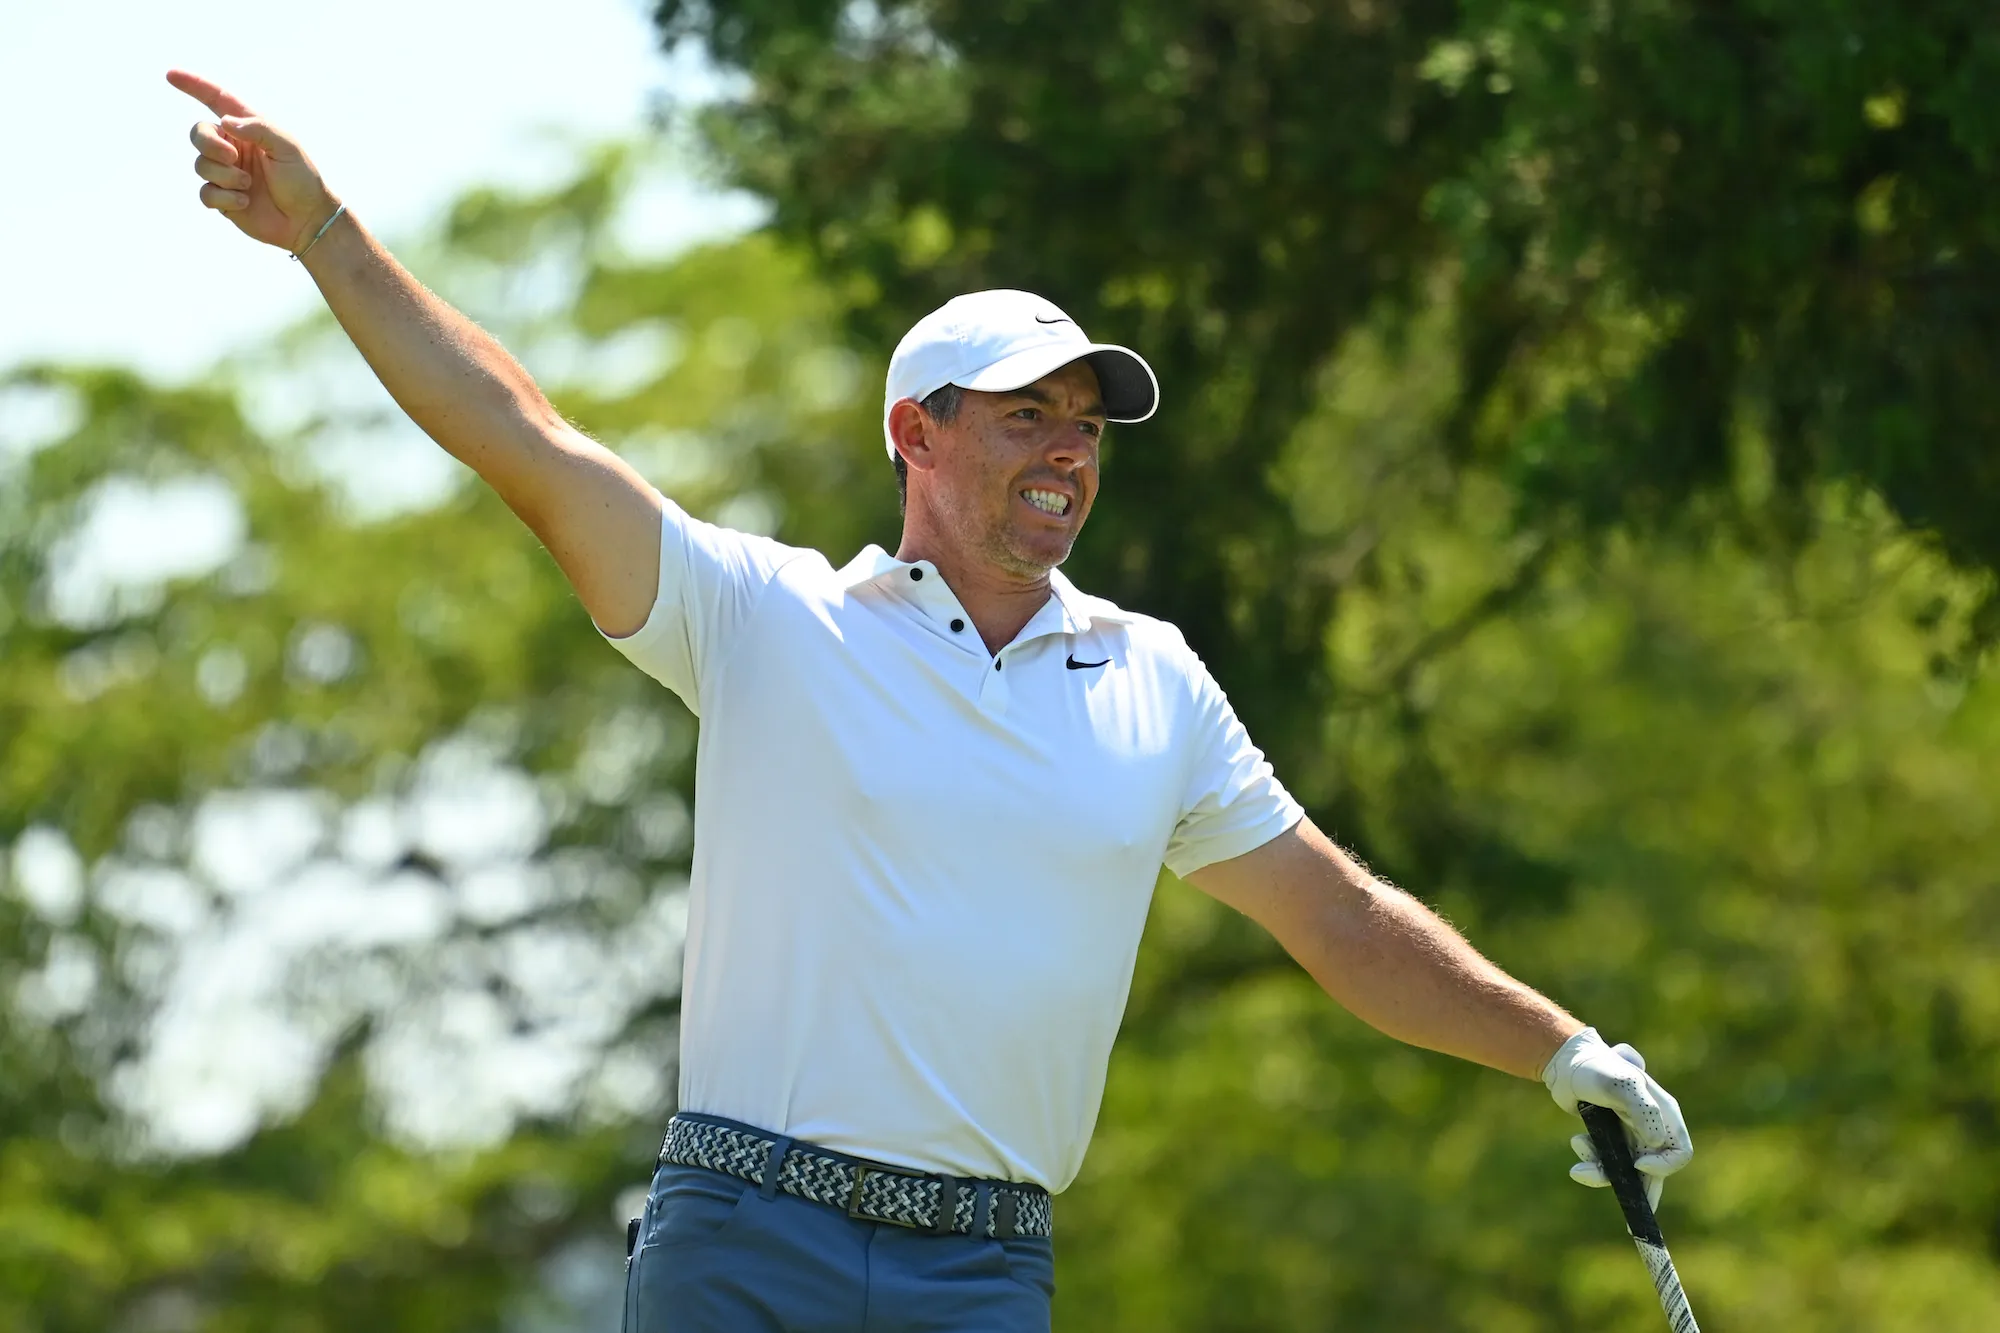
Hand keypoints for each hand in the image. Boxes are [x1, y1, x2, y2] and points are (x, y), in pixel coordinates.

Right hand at [167, 69, 339, 253]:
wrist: (307, 220)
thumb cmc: (302, 179)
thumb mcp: (287, 147)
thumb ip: (258, 128)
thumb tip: (225, 121)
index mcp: (248, 128)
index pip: (216, 100)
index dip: (193, 86)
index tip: (171, 74)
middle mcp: (233, 147)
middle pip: (199, 133)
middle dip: (209, 143)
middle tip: (232, 157)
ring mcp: (226, 172)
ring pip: (201, 165)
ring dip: (225, 176)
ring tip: (249, 184)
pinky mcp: (222, 198)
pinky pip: (206, 193)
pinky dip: (224, 198)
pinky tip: (245, 202)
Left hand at [1542, 1027, 1691, 1209]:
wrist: (1565, 1064)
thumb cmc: (1597, 1069)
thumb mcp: (1621, 1085)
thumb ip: (1643, 1111)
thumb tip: (1655, 1145)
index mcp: (1663, 1114)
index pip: (1679, 1151)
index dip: (1664, 1166)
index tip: (1637, 1165)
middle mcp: (1650, 1127)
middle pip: (1654, 1171)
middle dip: (1640, 1193)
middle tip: (1633, 1222)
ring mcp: (1630, 1135)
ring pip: (1626, 1172)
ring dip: (1603, 1175)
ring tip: (1579, 1170)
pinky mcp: (1610, 1139)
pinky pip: (1607, 1164)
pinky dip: (1591, 1163)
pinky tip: (1577, 1144)